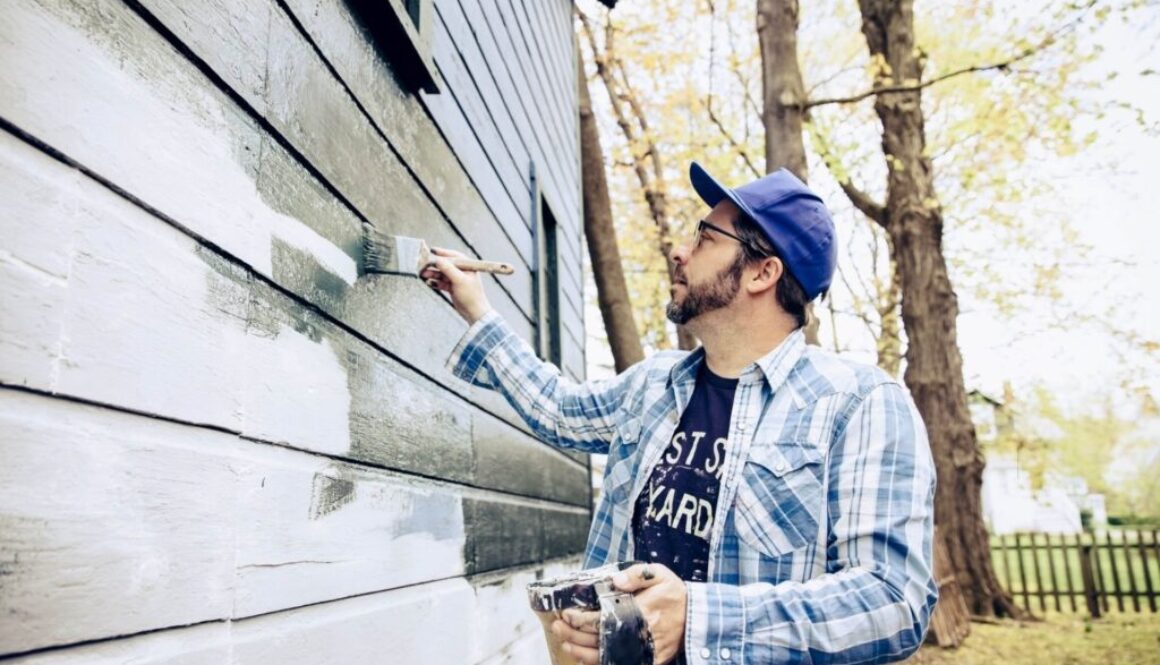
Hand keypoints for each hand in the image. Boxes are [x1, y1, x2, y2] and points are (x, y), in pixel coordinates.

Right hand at [418, 247, 492, 323]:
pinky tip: (428, 282)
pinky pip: (441, 283)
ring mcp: (457, 280)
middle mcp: (462, 271)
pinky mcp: (453, 288)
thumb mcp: (459, 280)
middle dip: (435, 265)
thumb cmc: (471, 295)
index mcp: (468, 266)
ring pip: (442, 274)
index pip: (454, 256)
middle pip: (446, 265)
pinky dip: (435, 283)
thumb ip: (448, 269)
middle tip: (424, 265)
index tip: (432, 251)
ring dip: (433, 274)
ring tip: (423, 274)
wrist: (474, 313)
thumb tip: (437, 260)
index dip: (443, 253)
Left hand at [550, 563, 686, 664]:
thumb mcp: (659, 575)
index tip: (565, 613)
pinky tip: (585, 659)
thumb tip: (614, 579)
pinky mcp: (646, 660)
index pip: (600, 619)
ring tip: (565, 644)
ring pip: (605, 656)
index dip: (579, 618)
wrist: (697, 618)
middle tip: (557, 627)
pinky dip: (600, 663)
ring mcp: (641, 650)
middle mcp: (636, 634)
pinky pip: (618, 664)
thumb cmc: (675, 594)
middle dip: (573, 635)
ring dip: (581, 652)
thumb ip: (636, 575)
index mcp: (637, 612)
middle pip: (597, 639)